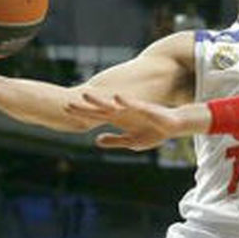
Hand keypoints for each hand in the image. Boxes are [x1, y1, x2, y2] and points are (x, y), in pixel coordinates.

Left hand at [64, 93, 189, 150]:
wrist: (173, 125)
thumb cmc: (153, 132)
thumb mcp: (132, 141)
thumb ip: (114, 140)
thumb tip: (96, 141)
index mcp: (117, 119)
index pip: (95, 116)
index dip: (81, 114)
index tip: (65, 111)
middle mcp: (121, 112)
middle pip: (99, 109)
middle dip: (84, 107)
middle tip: (66, 104)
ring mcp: (132, 109)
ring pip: (112, 104)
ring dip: (100, 100)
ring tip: (87, 96)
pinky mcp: (145, 108)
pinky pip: (133, 104)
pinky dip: (125, 101)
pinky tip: (116, 98)